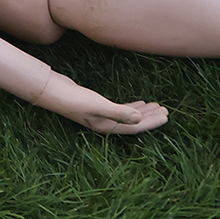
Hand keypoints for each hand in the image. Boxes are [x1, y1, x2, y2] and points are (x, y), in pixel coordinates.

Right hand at [38, 75, 167, 134]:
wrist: (53, 91)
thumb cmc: (74, 99)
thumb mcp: (98, 105)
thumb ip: (119, 112)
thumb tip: (139, 119)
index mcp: (107, 127)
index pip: (134, 127)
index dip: (152, 122)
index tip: (166, 116)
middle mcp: (105, 124)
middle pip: (133, 123)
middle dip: (150, 117)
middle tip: (166, 111)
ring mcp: (101, 116)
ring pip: (128, 116)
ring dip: (142, 111)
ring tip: (156, 106)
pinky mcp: (97, 106)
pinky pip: (121, 109)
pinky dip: (131, 106)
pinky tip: (138, 102)